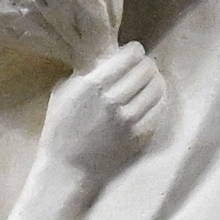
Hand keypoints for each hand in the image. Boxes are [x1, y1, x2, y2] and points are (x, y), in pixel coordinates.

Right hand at [42, 41, 171, 177]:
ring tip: (151, 79)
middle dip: (147, 64)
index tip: (134, 51)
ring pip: (157, 89)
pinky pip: (159, 110)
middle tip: (144, 65)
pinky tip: (153, 97)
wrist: (69, 169)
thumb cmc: (60, 130)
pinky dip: (159, 99)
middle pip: (146, 71)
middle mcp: (113, 101)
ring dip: (156, 80)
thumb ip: (85, 74)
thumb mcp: (63, 93)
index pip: (129, 57)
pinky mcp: (140, 136)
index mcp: (92, 86)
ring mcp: (129, 120)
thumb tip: (108, 58)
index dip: (135, 51)